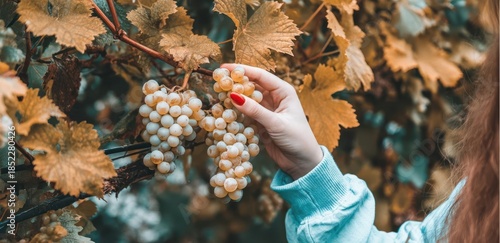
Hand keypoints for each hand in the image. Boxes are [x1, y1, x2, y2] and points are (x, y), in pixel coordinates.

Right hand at [221, 64, 322, 179]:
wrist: (302, 163)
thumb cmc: (297, 139)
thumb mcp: (276, 124)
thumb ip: (255, 111)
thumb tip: (233, 96)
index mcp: (283, 91)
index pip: (260, 75)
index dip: (242, 70)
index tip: (224, 68)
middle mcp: (275, 98)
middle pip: (252, 85)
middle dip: (236, 82)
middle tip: (217, 80)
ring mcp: (267, 110)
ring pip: (247, 99)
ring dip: (234, 97)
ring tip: (217, 93)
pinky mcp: (261, 122)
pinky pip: (246, 113)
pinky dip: (236, 111)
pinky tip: (224, 110)